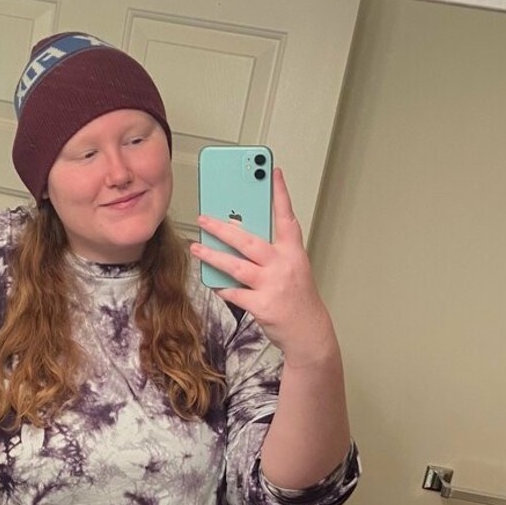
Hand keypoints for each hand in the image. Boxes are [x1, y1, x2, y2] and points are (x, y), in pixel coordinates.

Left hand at [192, 168, 337, 366]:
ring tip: (196, 248)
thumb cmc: (297, 298)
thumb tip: (240, 238)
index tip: (271, 172)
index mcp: (293, 252)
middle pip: (249, 240)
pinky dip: (221, 287)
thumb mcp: (292, 269)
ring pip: (236, 266)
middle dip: (223, 228)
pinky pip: (233, 293)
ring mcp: (273, 285)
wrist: (308, 332)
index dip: (280, 193)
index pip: (286, 217)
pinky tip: (212, 282)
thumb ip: (271, 253)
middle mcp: (283, 266)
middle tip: (205, 218)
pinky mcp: (262, 305)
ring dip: (212, 256)